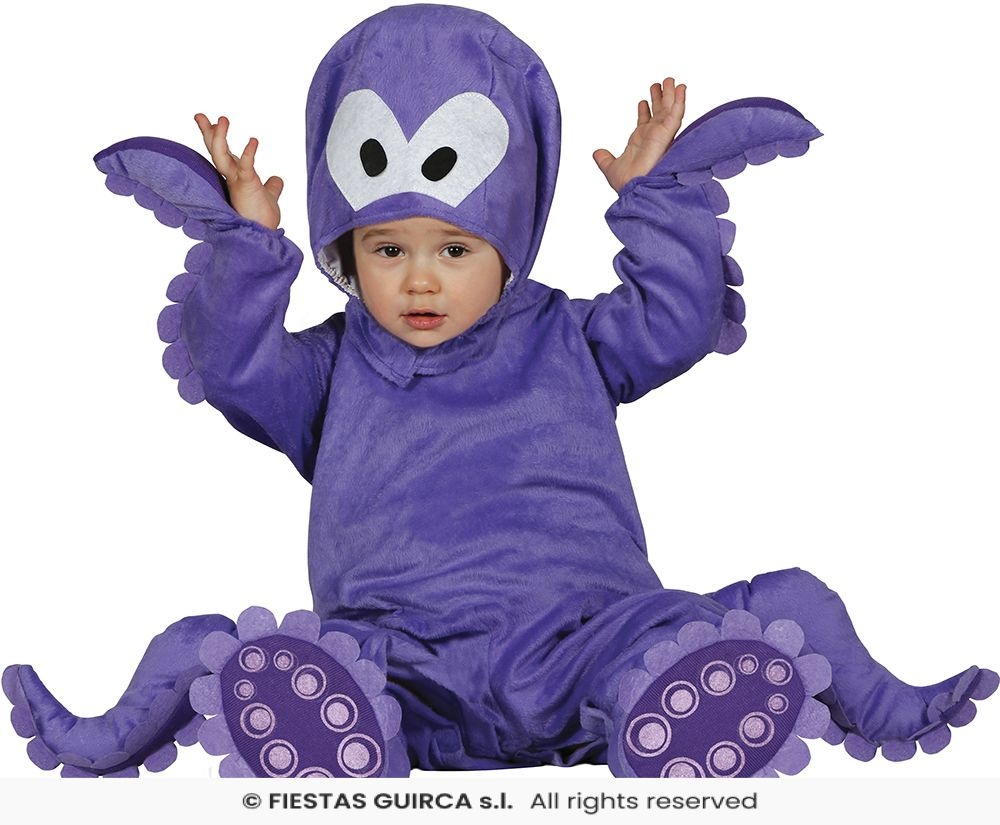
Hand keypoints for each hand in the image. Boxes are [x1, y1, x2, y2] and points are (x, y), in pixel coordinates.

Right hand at [194, 113, 283, 228]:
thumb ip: (271, 187)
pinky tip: (254, 140)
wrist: (262, 236)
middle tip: (199, 115)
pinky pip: (246, 167)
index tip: (214, 122)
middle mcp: (231, 179)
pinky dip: (248, 154)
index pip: (223, 155)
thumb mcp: (268, 196)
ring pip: (222, 156)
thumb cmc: (262, 218)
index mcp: (234, 178)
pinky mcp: (247, 187)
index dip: (217, 138)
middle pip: (216, 152)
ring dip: (220, 137)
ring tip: (223, 119)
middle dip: (208, 133)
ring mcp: (236, 183)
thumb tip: (277, 179)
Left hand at [593, 78, 685, 192]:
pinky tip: (682, 89)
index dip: (645, 110)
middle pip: (658, 112)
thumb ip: (604, 159)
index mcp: (641, 141)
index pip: (645, 122)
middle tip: (661, 83)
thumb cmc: (627, 183)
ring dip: (671, 94)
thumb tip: (596, 153)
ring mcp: (661, 134)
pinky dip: (679, 101)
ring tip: (671, 80)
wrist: (634, 188)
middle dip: (659, 98)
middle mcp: (653, 136)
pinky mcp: (667, 134)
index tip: (643, 100)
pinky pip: (676, 114)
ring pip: (669, 109)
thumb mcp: (610, 168)